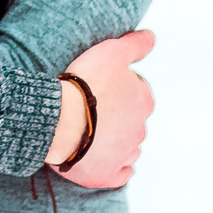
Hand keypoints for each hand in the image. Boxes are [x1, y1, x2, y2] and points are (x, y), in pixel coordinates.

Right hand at [49, 29, 153, 188]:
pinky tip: (105, 160)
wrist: (61, 119)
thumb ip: (136, 45)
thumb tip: (152, 38)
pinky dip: (115, 168)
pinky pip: (120, 174)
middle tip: (92, 107)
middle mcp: (140, 129)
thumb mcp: (112, 52)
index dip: (118, 86)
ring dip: (116, 140)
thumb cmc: (85, 84)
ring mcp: (125, 154)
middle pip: (132, 119)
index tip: (100, 84)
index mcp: (144, 101)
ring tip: (92, 132)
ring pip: (128, 146)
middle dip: (117, 114)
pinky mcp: (108, 174)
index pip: (137, 90)